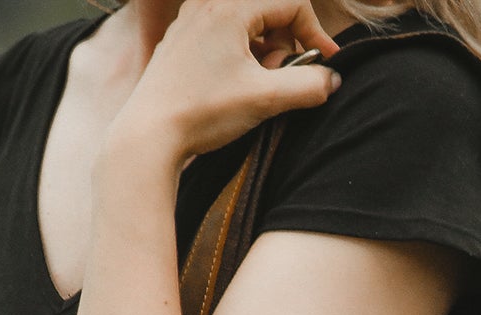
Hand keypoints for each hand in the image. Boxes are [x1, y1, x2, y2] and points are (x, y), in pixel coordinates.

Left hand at [119, 0, 341, 162]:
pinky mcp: (182, 42)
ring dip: (264, 54)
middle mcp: (206, 5)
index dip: (316, 33)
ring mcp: (190, 22)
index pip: (291, 4)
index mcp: (227, 8)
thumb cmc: (202, 112)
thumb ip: (310, 85)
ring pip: (248, 25)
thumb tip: (332, 79)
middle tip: (277, 80)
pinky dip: (241, 58)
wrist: (149, 135)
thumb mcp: (267, 99)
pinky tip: (233, 88)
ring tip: (255, 88)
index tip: (325, 64)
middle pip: (269, 12)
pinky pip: (226, 37)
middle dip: (285, 46)